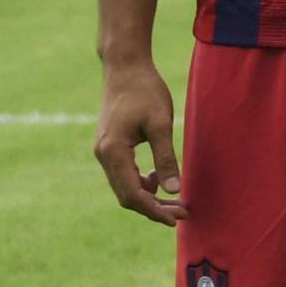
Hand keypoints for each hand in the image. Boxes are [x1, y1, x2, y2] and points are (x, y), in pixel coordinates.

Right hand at [93, 57, 183, 225]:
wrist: (124, 68)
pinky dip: (141, 182)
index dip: (154, 210)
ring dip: (149, 196)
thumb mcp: (161, 125)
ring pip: (124, 186)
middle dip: (154, 207)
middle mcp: (103, 155)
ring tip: (177, 201)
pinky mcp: (109, 146)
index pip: (132, 194)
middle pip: (126, 195)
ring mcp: (103, 151)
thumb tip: (174, 190)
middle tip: (182, 213)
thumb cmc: (145, 91)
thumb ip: (166, 158)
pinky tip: (160, 179)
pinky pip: (123, 174)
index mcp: (113, 152)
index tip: (176, 219)